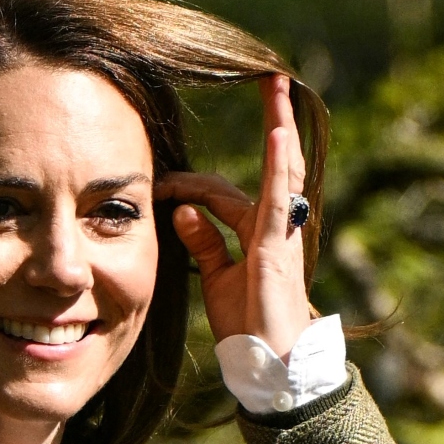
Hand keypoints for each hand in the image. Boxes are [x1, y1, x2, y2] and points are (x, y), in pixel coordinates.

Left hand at [158, 73, 313, 355]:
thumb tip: (181, 211)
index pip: (226, 194)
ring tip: (277, 86)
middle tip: (271, 80)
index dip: (192, 186)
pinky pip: (277, 197)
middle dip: (274, 121)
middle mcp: (276, 226)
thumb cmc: (249, 326)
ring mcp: (281, 234)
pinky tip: (278, 133)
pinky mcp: (277, 246)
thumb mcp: (216, 279)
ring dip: (279, 125)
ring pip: (281, 170)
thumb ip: (203, 243)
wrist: (273, 363)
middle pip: (275, 164)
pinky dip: (277, 164)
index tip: (161, 186)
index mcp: (259, 234)